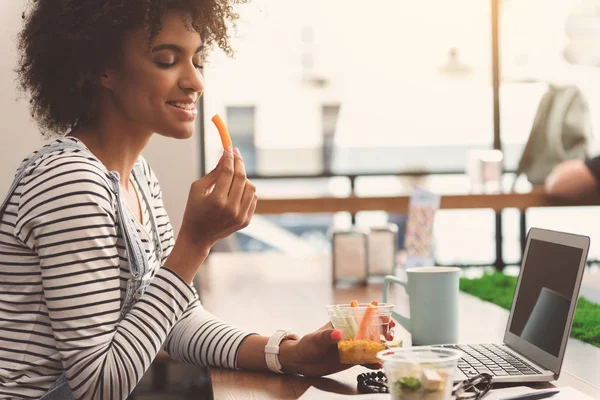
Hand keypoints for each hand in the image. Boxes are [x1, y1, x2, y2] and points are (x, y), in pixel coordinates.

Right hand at [179, 147, 256, 250]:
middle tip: (235, 153)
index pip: (228, 172)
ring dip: (243, 177)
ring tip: (234, 175)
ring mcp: (240, 216)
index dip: (229, 157)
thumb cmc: (194, 210)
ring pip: (250, 187)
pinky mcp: (246, 220)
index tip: (228, 148)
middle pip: (241, 178)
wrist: (198, 237)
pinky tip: (237, 188)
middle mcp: (231, 209)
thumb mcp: (197, 189)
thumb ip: (213, 173)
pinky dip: (247, 190)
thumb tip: (225, 158)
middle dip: (239, 162)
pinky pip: (252, 198)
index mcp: (216, 200)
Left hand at [279, 322, 394, 376]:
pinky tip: (379, 365)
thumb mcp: (316, 338)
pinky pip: (366, 360)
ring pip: (372, 345)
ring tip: (388, 351)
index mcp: (343, 323)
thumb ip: (327, 336)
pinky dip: (373, 362)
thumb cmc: (307, 344)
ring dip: (382, 347)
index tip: (387, 319)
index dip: (378, 316)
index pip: (363, 316)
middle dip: (384, 331)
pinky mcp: (351, 360)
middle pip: (372, 330)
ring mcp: (352, 347)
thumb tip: (338, 333)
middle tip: (391, 335)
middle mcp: (350, 334)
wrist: (301, 362)